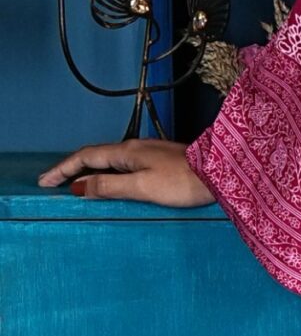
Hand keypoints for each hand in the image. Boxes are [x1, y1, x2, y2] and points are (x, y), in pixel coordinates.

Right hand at [37, 139, 214, 205]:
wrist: (220, 174)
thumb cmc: (183, 182)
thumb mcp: (141, 187)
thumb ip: (109, 186)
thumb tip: (79, 186)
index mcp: (126, 152)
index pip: (85, 157)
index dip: (63, 169)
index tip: (44, 181)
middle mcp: (135, 148)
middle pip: (95, 156)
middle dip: (72, 168)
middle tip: (54, 182)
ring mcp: (149, 154)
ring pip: (110, 161)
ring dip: (90, 171)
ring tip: (76, 185)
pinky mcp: (161, 162)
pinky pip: (124, 166)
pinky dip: (109, 174)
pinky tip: (111, 184)